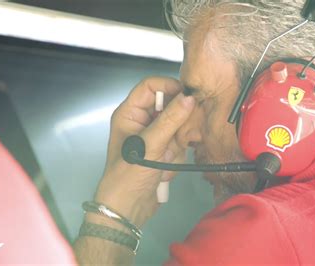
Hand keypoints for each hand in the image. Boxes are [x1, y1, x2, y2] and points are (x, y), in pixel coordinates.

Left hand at [92, 77, 194, 226]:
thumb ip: (171, 119)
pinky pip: (180, 143)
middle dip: (178, 123)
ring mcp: (154, 137)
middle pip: (170, 106)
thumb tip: (188, 98)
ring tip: (166, 159)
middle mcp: (142, 122)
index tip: (188, 96)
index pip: (150, 86)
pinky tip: (166, 168)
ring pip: (178, 126)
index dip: (170, 87)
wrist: (128, 209)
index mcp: (130, 114)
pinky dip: (177, 156)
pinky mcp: (163, 150)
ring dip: (177, 144)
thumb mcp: (150, 145)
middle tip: (181, 136)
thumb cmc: (126, 177)